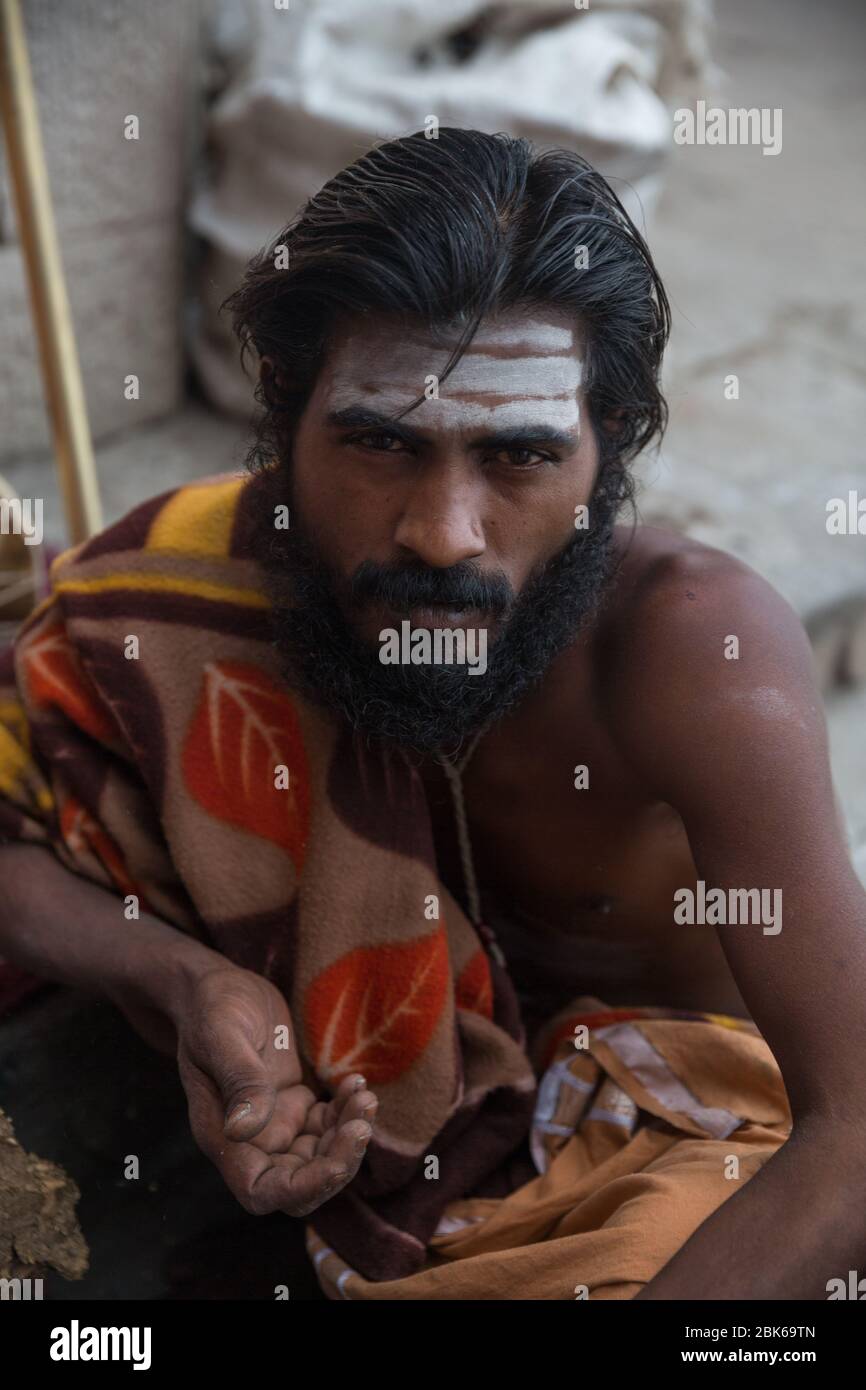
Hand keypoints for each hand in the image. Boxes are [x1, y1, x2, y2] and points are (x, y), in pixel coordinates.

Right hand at [174, 964, 377, 1215]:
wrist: (219, 985)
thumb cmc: (211, 1005)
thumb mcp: (222, 1033)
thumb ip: (238, 1079)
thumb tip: (246, 1130)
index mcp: (222, 1134)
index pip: (261, 1191)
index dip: (301, 1189)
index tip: (334, 1162)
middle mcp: (250, 1139)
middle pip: (301, 1182)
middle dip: (338, 1161)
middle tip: (362, 1121)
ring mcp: (273, 1123)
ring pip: (320, 1157)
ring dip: (348, 1135)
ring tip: (363, 1094)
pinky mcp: (293, 1104)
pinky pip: (328, 1127)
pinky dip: (347, 1113)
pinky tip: (355, 1082)